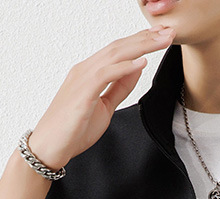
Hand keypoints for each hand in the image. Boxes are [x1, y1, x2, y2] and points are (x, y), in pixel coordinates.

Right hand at [27, 23, 176, 169]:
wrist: (50, 147)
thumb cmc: (73, 130)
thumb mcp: (104, 107)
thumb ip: (119, 88)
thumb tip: (137, 69)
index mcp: (90, 72)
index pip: (118, 51)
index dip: (141, 42)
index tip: (162, 37)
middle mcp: (85, 70)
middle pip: (119, 47)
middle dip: (146, 38)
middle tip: (169, 31)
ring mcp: (82, 79)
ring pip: (115, 55)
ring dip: (141, 46)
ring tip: (162, 40)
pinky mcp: (82, 93)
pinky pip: (106, 74)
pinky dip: (124, 67)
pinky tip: (141, 61)